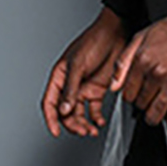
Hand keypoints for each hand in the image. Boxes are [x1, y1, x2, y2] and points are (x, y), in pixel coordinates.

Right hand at [42, 7, 129, 137]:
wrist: (116, 34)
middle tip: (82, 131)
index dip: (51, 119)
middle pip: (65, 113)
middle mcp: (69, 85)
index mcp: (59, 77)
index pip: (50, 103)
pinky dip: (96, 118)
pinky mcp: (97, 90)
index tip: (56, 132)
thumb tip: (63, 110)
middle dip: (72, 124)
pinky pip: (94, 109)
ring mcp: (84, 88)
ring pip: (79, 113)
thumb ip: (71, 89)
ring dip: (84, 123)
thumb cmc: (94, 41)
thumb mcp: (78, 65)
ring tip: (91, 130)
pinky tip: (100, 122)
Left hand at [110, 0, 166, 126]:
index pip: (127, 93)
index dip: (130, 96)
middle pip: (141, 104)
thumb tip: (113, 85)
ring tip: (156, 111)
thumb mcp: (143, 37)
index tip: (135, 94)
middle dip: (142, 104)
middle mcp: (158, 73)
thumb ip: (124, 61)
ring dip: (154, 116)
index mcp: (143, 60)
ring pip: (156, 114)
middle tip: (148, 99)